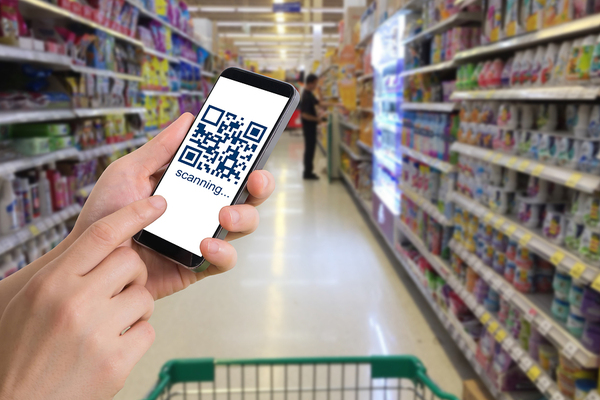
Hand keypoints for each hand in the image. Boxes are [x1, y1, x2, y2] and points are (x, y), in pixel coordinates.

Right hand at [0, 197, 165, 399]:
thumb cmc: (19, 353)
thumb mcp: (26, 300)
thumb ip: (62, 271)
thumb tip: (103, 243)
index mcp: (50, 283)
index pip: (102, 235)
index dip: (134, 214)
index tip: (157, 205)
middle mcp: (74, 303)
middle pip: (130, 262)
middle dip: (133, 274)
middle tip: (120, 290)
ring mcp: (97, 332)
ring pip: (144, 297)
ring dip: (136, 308)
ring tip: (112, 324)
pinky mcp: (115, 361)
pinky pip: (148, 331)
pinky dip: (136, 337)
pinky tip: (114, 347)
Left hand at [73, 113, 275, 299]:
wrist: (89, 259)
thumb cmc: (105, 214)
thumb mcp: (128, 173)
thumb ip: (159, 149)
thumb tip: (188, 120)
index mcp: (191, 185)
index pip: (228, 170)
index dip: (247, 159)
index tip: (252, 149)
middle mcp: (202, 209)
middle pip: (247, 196)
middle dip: (260, 186)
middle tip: (253, 180)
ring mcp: (202, 237)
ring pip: (243, 226)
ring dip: (243, 217)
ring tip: (224, 215)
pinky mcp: (197, 266)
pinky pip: (223, 261)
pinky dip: (222, 253)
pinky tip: (205, 245)